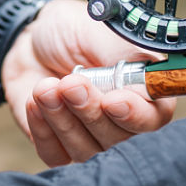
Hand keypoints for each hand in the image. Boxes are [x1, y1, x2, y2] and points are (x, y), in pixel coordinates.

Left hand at [3, 0, 169, 166]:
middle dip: (88, 110)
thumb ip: (125, 55)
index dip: (135, 115)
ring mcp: (90, 137)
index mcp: (142, 91)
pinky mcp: (59, 146)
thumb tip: (144, 75)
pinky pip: (55, 154)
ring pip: (84, 149)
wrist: (31, 40)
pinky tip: (34, 102)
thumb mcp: (100, 31)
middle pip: (116, 137)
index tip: (112, 100)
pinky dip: (42, 129)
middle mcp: (121, 120)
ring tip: (45, 87)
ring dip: (61, 117)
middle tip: (70, 84)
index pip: (153, 118)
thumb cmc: (72, 33)